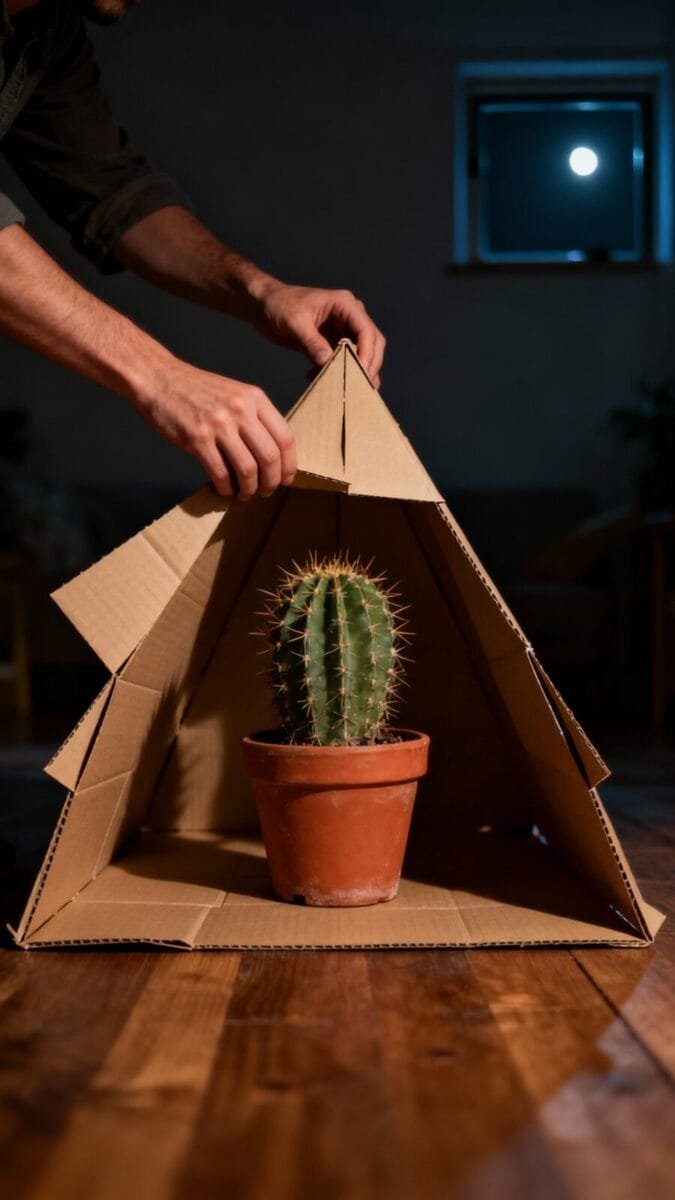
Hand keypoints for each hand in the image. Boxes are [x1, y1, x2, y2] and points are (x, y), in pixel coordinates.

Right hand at [134, 357, 295, 498]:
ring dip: (249, 489)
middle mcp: (241, 409)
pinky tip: (223, 489)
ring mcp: (219, 423)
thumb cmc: (196, 390)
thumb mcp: (234, 394)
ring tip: (244, 494)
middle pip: (270, 457)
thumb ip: (254, 418)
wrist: (158, 378)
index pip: (285, 438)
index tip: (285, 480)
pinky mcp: (197, 437)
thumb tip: (270, 456)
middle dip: (271, 482)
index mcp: (255, 398)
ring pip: (248, 469)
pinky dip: (225, 487)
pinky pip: (220, 472)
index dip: (289, 465)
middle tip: (265, 492)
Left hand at [252, 280, 385, 388]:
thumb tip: (328, 362)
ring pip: (360, 354)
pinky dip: (337, 372)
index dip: (367, 353)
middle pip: (371, 343)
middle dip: (367, 366)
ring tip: (340, 386)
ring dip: (352, 372)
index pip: (366, 330)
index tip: (360, 373)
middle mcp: (349, 316)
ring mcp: (343, 330)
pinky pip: (344, 361)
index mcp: (344, 304)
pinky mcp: (334, 343)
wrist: (264, 306)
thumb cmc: (278, 305)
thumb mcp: (294, 322)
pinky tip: (318, 378)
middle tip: (357, 387)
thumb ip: (311, 342)